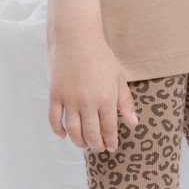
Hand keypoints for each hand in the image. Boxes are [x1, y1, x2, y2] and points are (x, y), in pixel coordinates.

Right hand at [49, 32, 137, 152]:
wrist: (78, 39)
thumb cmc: (101, 57)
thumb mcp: (119, 77)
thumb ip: (125, 101)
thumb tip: (133, 123)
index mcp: (106, 98)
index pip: (109, 128)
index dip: (111, 141)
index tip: (112, 148)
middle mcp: (87, 102)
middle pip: (91, 133)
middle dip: (96, 145)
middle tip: (99, 149)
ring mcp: (69, 99)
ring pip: (73, 130)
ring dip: (79, 142)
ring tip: (84, 145)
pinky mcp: (55, 94)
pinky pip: (54, 119)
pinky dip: (58, 130)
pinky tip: (64, 135)